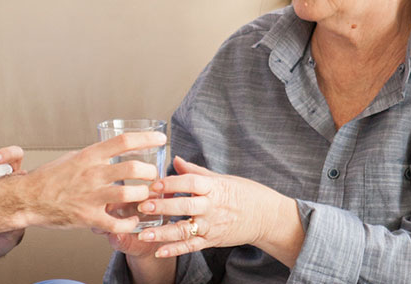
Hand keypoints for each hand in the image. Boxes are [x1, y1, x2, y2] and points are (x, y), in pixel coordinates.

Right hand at [23, 131, 166, 232]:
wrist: (27, 199)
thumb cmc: (48, 179)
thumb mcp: (72, 158)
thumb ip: (93, 156)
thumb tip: (111, 151)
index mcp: (89, 156)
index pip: (124, 141)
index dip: (147, 138)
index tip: (161, 138)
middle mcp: (92, 174)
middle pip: (133, 168)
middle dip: (150, 172)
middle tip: (154, 176)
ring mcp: (91, 196)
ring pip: (130, 194)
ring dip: (144, 196)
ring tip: (146, 196)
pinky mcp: (88, 217)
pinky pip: (118, 223)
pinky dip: (130, 223)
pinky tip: (133, 220)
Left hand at [134, 156, 299, 258]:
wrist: (267, 216)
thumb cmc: (244, 193)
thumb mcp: (222, 178)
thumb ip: (195, 171)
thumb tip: (175, 159)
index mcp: (214, 187)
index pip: (191, 182)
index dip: (172, 183)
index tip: (154, 184)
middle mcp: (212, 207)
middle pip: (185, 205)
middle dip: (163, 206)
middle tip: (143, 206)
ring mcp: (212, 225)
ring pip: (185, 230)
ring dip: (163, 233)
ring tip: (143, 234)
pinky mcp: (212, 240)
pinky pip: (192, 246)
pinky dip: (175, 250)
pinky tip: (158, 251)